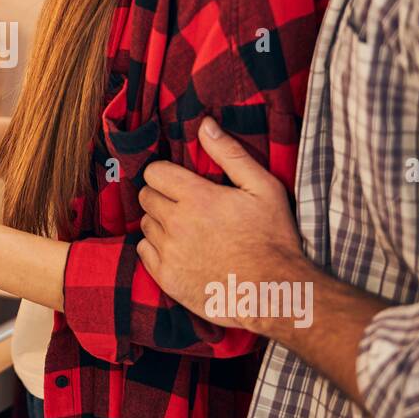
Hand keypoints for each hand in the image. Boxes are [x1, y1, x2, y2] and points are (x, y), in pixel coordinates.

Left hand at [136, 117, 311, 334]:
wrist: (274, 292)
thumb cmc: (274, 238)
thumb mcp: (264, 188)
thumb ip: (230, 154)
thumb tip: (205, 125)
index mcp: (197, 197)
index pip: (154, 173)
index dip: (166, 174)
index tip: (180, 182)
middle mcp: (176, 223)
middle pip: (146, 197)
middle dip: (162, 196)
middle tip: (186, 205)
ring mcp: (169, 252)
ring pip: (145, 224)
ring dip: (160, 222)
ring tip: (186, 229)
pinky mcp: (166, 277)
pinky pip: (144, 252)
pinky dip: (156, 248)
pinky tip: (180, 250)